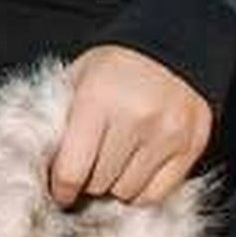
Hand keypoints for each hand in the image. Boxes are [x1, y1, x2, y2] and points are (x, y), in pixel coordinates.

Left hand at [47, 46, 211, 209]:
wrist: (175, 41)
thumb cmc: (117, 64)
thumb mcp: (80, 76)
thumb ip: (60, 117)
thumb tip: (43, 163)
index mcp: (98, 98)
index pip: (71, 171)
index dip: (61, 189)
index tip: (60, 191)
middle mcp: (135, 117)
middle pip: (99, 184)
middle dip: (89, 180)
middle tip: (90, 167)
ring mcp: (167, 133)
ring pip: (128, 192)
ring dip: (116, 185)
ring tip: (115, 164)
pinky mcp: (191, 145)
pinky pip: (158, 194)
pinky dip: (143, 190)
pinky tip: (137, 170)